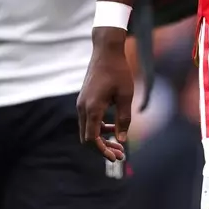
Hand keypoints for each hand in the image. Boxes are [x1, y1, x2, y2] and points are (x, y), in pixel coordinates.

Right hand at [77, 31, 133, 160]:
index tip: (115, 157)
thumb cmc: (118, 71)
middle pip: (88, 137)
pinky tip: (113, 128)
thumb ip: (124, 119)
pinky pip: (89, 120)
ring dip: (101, 138)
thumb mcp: (126, 96)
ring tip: (119, 144)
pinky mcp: (84, 100)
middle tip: (120, 154)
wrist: (106, 51)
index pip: (92, 139)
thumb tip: (121, 140)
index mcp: (92, 108)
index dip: (103, 151)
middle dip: (103, 148)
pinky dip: (99, 127)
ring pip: (88, 129)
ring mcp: (81, 103)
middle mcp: (83, 108)